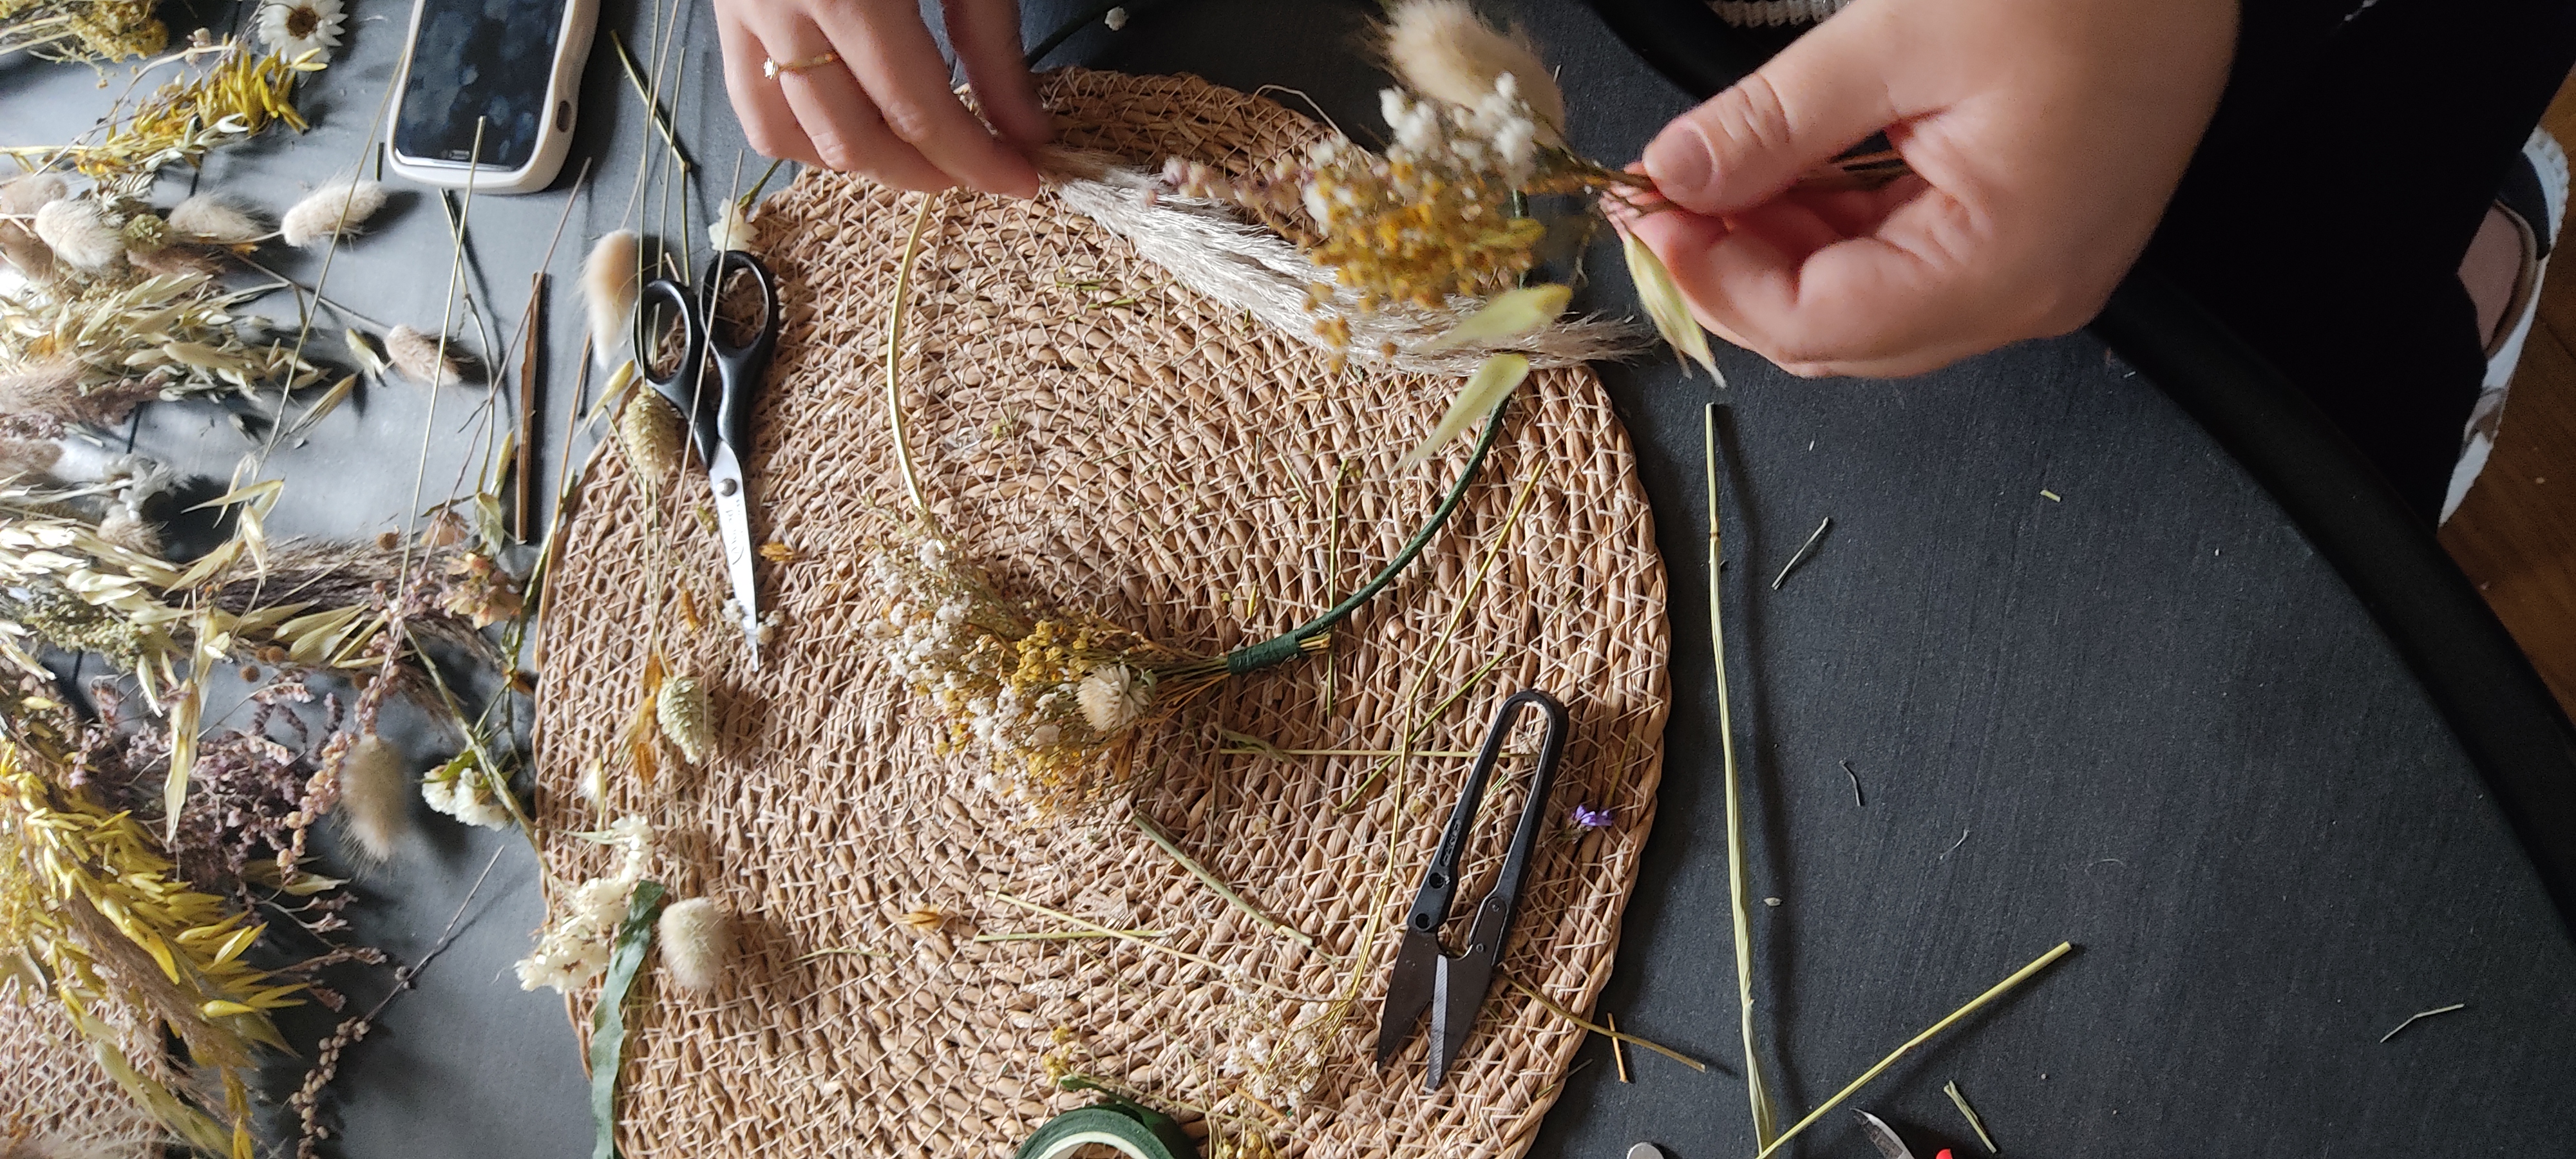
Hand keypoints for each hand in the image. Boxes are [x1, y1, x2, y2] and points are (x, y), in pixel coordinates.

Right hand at [713, 0, 1049, 197]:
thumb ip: (995, 43)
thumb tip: (1027, 130)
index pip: (917, 110)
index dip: (976, 160)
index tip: (1024, 179)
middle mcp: (783, 5)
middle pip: (852, 138)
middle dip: (926, 172)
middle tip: (982, 170)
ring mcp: (744, 9)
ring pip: (792, 134)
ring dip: (864, 164)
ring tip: (922, 155)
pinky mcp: (728, 8)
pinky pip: (752, 101)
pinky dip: (803, 135)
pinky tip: (855, 128)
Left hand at [1623, 0, 2236, 377]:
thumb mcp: (1901, 35)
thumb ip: (1774, 123)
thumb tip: (1675, 175)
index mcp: (2006, 264)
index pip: (1817, 325)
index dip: (1713, 280)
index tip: (1647, 214)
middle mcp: (2030, 295)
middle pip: (1839, 335)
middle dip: (1738, 274)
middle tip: (1666, 199)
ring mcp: (2040, 274)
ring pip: (1867, 308)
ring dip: (1781, 251)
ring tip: (1718, 177)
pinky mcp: (2037, 238)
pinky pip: (1911, 266)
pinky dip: (1835, 230)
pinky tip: (1788, 174)